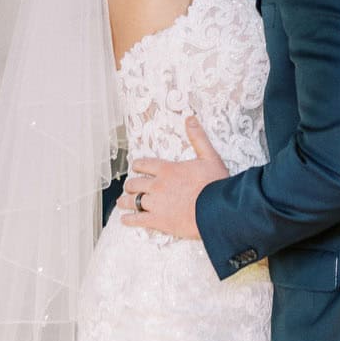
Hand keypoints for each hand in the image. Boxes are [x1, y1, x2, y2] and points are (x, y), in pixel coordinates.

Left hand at [119, 115, 226, 240]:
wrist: (217, 210)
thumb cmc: (215, 184)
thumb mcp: (209, 157)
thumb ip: (198, 138)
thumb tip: (190, 118)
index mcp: (167, 169)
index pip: (144, 164)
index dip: (137, 165)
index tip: (135, 167)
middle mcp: (157, 185)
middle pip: (135, 183)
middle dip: (130, 185)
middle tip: (129, 187)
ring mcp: (156, 204)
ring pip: (132, 201)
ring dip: (125, 201)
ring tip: (122, 203)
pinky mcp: (158, 221)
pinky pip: (137, 220)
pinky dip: (129, 219)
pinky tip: (125, 220)